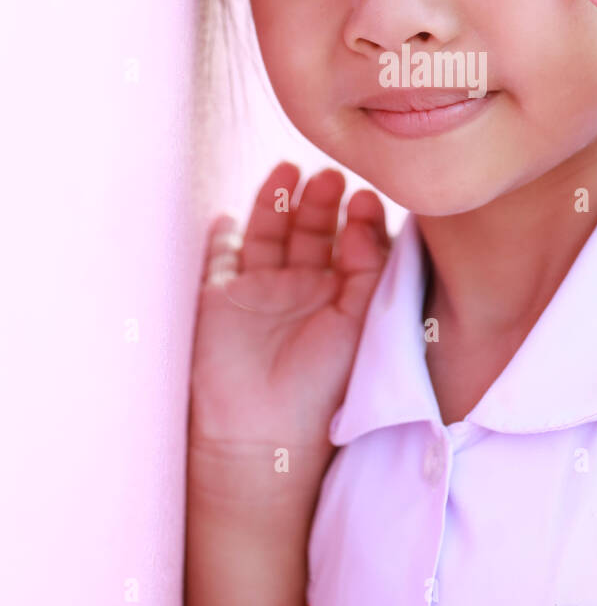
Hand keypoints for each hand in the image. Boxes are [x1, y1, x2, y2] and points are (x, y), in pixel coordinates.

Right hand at [189, 163, 389, 477]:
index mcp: (340, 300)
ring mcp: (259, 293)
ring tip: (293, 173)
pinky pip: (221, 256)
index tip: (367, 199)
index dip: (358, 221)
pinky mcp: (220, 298)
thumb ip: (367, 270)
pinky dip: (225, 233)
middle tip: (331, 178)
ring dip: (280, 203)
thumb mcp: (359, 324)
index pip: (351, 247)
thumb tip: (364, 221)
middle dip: (321, 203)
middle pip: (311, 233)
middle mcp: (301, 292)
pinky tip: (236, 212)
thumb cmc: (322, 386)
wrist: (261, 432)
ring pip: (269, 234)